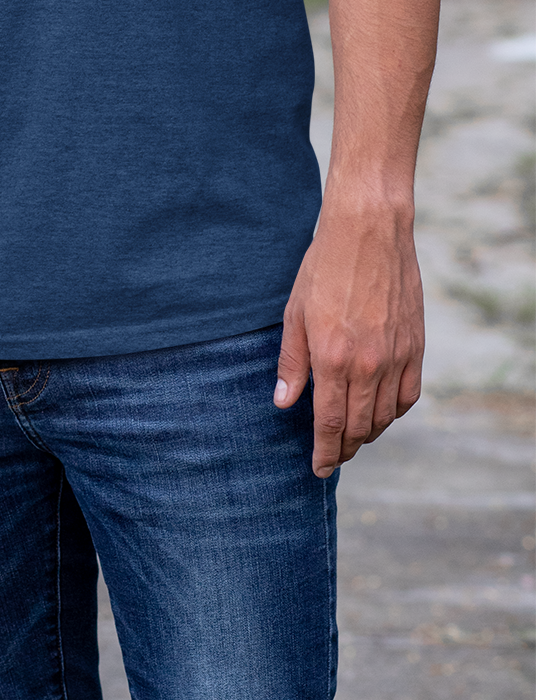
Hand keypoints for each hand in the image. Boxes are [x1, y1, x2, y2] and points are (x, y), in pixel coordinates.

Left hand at [274, 193, 423, 477]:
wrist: (368, 232)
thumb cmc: (324, 268)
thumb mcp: (295, 313)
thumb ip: (292, 362)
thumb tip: (284, 402)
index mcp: (332, 359)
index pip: (330, 424)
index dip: (325, 451)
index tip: (319, 468)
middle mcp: (368, 365)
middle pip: (360, 426)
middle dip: (345, 448)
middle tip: (334, 458)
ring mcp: (396, 357)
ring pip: (385, 416)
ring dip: (369, 433)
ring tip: (355, 439)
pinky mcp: (415, 346)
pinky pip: (408, 394)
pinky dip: (395, 411)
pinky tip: (382, 413)